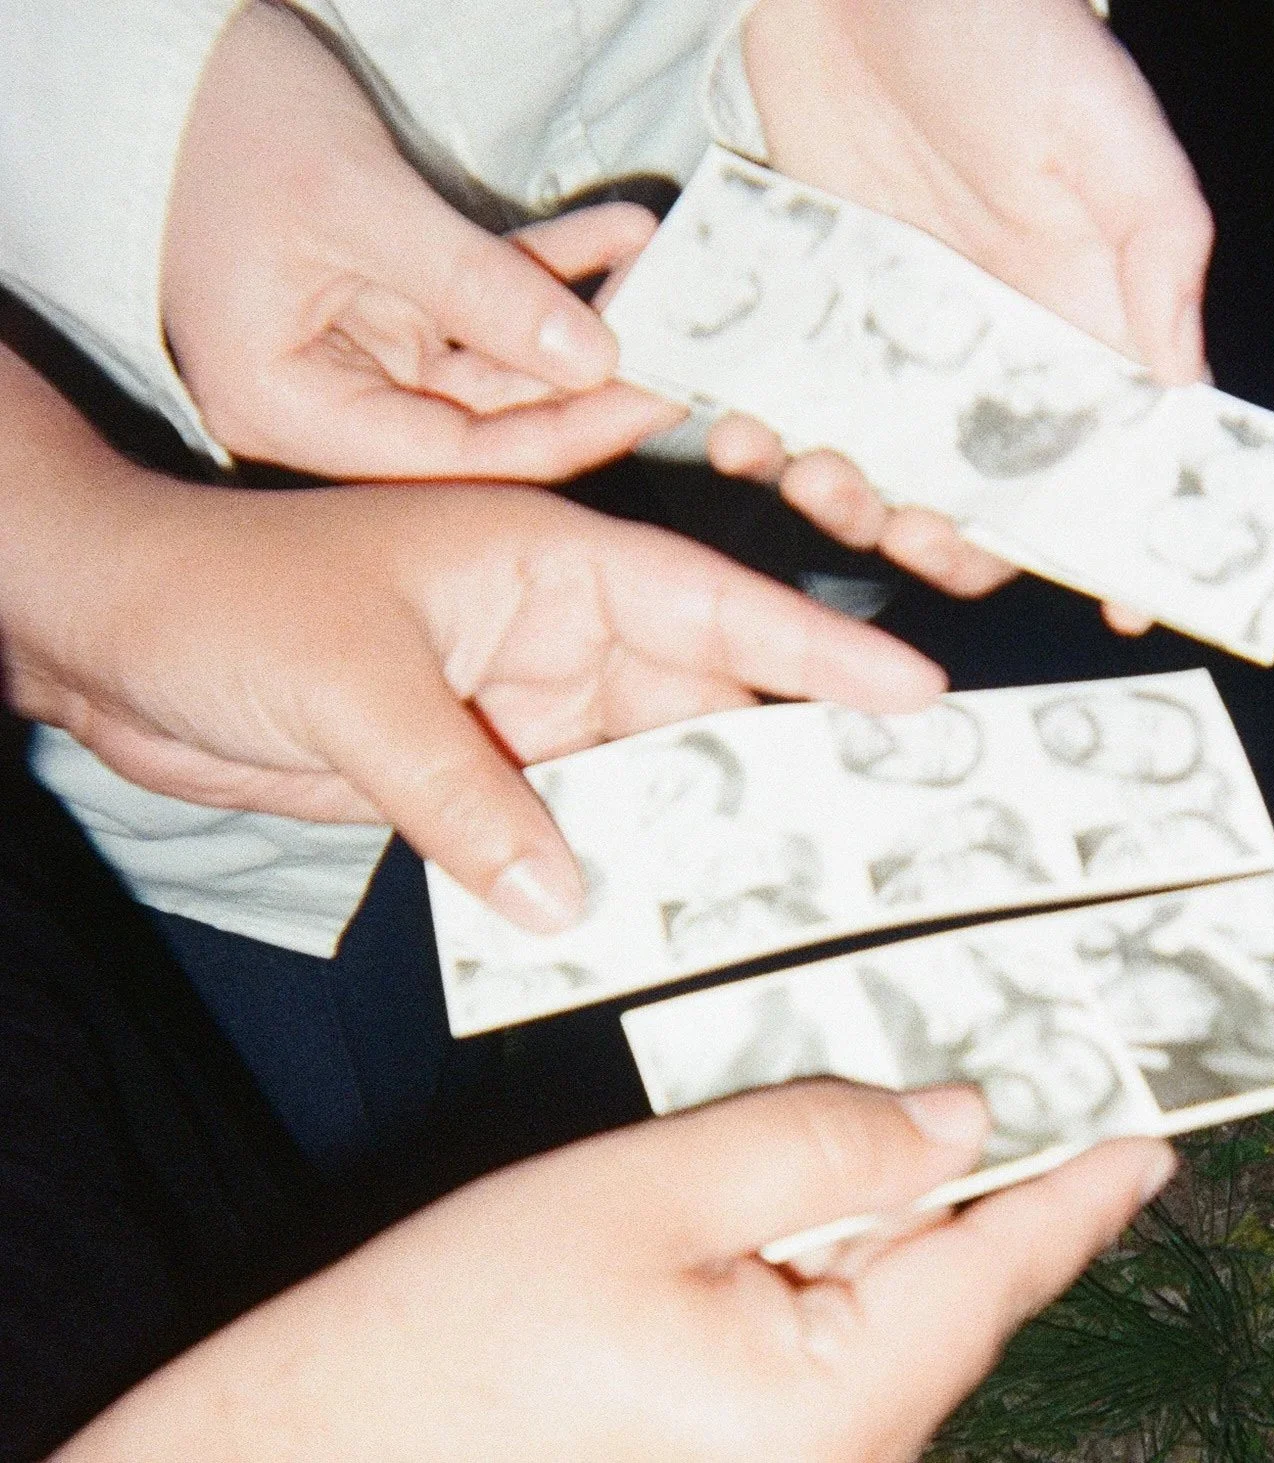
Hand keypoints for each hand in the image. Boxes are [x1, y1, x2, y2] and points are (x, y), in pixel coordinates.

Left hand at [0, 342, 942, 932]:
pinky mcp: (483, 772)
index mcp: (549, 561)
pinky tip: (663, 918)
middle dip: (789, 757)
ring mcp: (523, 706)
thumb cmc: (225, 602)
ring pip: (650, 771)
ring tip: (799, 889)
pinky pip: (575, 826)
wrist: (111, 636)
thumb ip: (466, 798)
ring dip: (706, 828)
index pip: (710, 605)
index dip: (818, 649)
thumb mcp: (356, 690)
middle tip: (886, 824)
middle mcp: (555, 630)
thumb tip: (565, 899)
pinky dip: (616, 870)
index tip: (914, 692)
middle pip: (704, 699)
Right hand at [58, 1081, 1175, 1461]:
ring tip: (919, 1111)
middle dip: (991, 1184)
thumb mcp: (645, 1197)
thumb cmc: (452, 1340)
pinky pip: (828, 1354)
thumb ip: (819, 1144)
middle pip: (955, 1294)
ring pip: (892, 1320)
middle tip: (1035, 1070)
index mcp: (839, 1400)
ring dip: (907, 1221)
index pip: (1007, 1268)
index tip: (1156, 1132)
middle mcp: (839, 1461)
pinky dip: (841, 1266)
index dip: (1087, 1187)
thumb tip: (957, 1121)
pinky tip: (817, 1201)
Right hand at [161, 1, 683, 479]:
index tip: (654, 401)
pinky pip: (486, 294)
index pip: (451, 457)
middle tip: (687, 347)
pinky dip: (548, 265)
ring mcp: (363, 347)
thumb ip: (476, 288)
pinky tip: (623, 234)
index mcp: (290, 408)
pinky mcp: (391, 298)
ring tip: (668, 280)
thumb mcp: (358, 208)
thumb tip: (595, 359)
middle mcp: (328, 396)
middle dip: (586, 373)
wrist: (161, 47)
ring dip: (582, 313)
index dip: (561, 436)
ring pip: (499, 353)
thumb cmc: (223, 123)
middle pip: (486, 413)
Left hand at [714, 0, 1213, 631]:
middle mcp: (995, 351)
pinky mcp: (817, 304)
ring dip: (845, 501)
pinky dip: (763, 434)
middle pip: (983, 496)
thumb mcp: (1114, 146)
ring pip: (877, 469)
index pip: (1108, 462)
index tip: (1112, 602)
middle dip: (948, 540)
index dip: (1113, 538)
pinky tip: (741, 427)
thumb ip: (1157, 272)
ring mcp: (900, 337)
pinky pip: (791, 400)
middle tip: (906, 525)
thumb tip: (1185, 402)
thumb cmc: (1013, 36)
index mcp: (1085, 326)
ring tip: (806, 469)